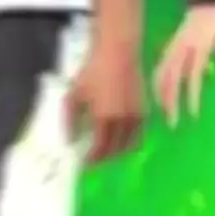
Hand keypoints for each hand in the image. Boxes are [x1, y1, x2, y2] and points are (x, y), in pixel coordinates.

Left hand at [66, 40, 142, 162]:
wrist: (117, 52)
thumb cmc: (93, 71)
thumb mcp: (74, 94)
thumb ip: (70, 120)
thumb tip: (70, 140)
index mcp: (105, 119)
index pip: (100, 149)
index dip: (92, 159)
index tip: (85, 163)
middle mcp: (123, 121)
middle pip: (116, 150)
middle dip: (105, 158)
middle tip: (95, 159)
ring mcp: (136, 116)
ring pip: (131, 144)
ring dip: (119, 151)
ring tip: (108, 150)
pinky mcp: (144, 109)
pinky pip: (139, 133)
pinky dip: (130, 140)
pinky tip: (120, 135)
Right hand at [154, 4, 214, 126]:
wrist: (206, 1)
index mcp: (199, 47)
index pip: (193, 76)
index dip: (191, 97)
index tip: (193, 115)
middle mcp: (182, 48)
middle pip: (171, 80)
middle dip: (170, 103)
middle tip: (173, 124)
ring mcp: (172, 47)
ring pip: (161, 75)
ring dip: (161, 96)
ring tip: (165, 115)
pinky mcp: (167, 47)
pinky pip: (159, 69)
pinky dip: (157, 85)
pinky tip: (159, 99)